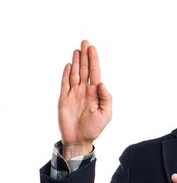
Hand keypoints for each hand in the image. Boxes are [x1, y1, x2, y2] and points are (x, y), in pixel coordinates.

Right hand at [58, 40, 111, 158]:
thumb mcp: (106, 114)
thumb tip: (101, 82)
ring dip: (76, 61)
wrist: (79, 140)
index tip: (92, 48)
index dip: (94, 60)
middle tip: (85, 41)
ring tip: (77, 49)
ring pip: (75, 74)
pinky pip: (64, 83)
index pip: (95, 73)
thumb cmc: (94, 129)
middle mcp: (84, 91)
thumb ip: (106, 98)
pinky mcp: (64, 98)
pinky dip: (66, 74)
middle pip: (84, 70)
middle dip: (85, 56)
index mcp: (95, 93)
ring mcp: (73, 94)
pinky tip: (69, 65)